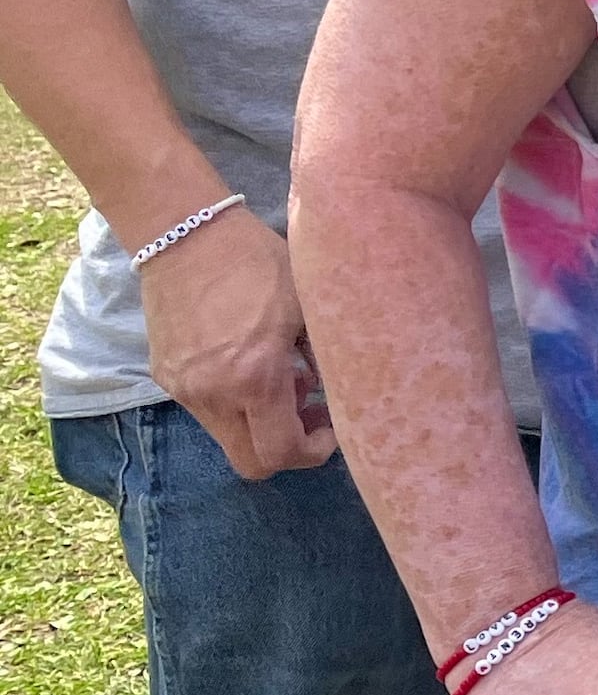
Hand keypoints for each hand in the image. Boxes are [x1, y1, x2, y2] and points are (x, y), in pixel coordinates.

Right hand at [140, 206, 335, 479]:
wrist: (186, 233)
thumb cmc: (258, 262)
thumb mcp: (309, 307)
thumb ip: (324, 360)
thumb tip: (336, 395)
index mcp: (254, 377)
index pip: (281, 453)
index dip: (314, 452)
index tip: (332, 427)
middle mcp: (212, 393)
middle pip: (251, 461)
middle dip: (286, 448)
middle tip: (311, 413)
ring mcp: (183, 388)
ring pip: (229, 436)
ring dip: (261, 422)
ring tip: (285, 376)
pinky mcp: (165, 375)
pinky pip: (207, 409)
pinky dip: (235, 401)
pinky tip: (250, 361)